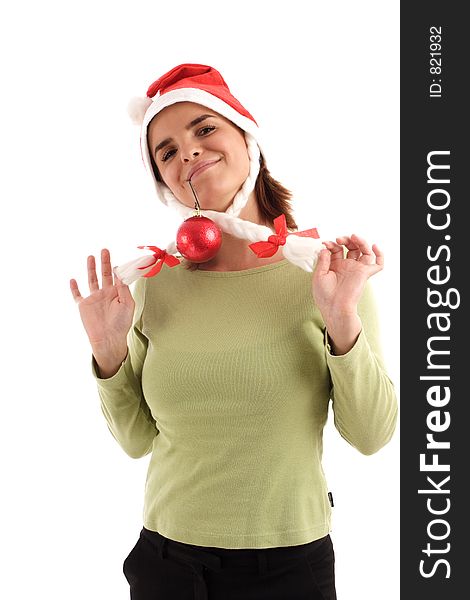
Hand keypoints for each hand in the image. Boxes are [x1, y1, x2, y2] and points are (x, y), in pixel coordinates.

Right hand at [70, 248, 134, 359]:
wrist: (109, 338)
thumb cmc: (121, 323)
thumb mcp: (127, 304)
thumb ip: (124, 288)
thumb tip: (121, 273)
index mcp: (117, 293)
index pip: (117, 277)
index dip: (118, 268)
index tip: (120, 260)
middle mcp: (105, 294)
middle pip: (104, 274)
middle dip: (104, 262)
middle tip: (105, 250)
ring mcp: (94, 299)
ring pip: (92, 280)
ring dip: (91, 268)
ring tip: (91, 256)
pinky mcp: (83, 306)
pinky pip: (77, 295)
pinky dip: (74, 288)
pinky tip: (72, 279)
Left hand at [312, 235, 383, 351]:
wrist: (334, 308)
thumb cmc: (324, 296)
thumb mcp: (318, 275)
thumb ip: (323, 260)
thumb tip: (325, 248)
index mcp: (335, 267)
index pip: (337, 249)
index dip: (332, 244)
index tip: (326, 243)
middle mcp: (347, 267)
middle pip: (351, 247)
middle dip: (345, 240)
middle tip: (339, 239)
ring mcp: (356, 269)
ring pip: (364, 251)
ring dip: (360, 241)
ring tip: (353, 237)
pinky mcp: (365, 274)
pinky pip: (378, 264)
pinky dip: (380, 254)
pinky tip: (374, 247)